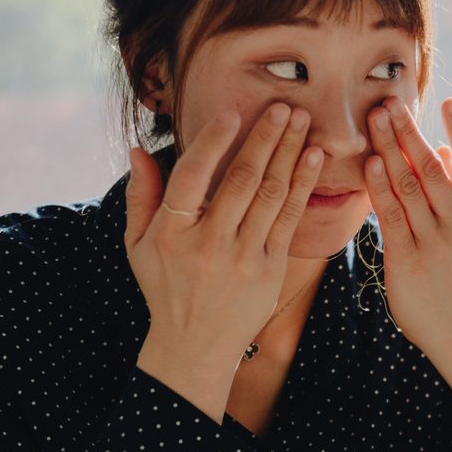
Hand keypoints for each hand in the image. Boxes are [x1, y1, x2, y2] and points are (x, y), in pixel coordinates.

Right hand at [122, 103, 321, 412]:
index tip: (233, 112)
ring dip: (289, 154)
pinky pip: (288, 219)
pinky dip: (302, 186)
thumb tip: (138, 149)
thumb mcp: (139, 244)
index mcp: (172, 233)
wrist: (196, 345)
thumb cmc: (165, 286)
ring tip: (303, 121)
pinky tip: (313, 158)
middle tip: (285, 106)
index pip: (192, 178)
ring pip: (270, 195)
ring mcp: (243, 257)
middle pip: (240, 181)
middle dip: (265, 139)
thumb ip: (141, 195)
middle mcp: (208, 244)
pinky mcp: (270, 269)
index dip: (212, 143)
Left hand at [363, 95, 451, 355]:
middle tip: (390, 101)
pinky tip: (368, 163)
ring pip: (410, 186)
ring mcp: (435, 242)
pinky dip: (380, 186)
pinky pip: (392, 215)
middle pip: (433, 168)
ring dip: (389, 149)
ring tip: (374, 119)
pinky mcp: (408, 259)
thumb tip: (445, 146)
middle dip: (409, 132)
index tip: (449, 100)